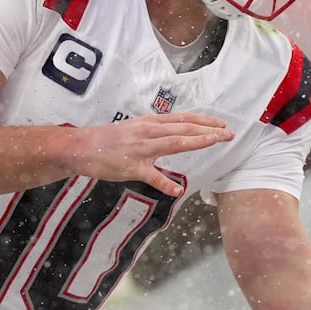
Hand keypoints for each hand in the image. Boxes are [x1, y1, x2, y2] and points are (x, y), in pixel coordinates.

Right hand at [69, 113, 233, 196]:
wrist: (81, 146)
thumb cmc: (108, 139)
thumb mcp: (134, 128)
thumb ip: (155, 131)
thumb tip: (174, 133)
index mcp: (150, 123)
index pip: (183, 119)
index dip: (204, 121)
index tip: (221, 124)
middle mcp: (148, 132)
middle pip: (184, 129)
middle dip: (208, 130)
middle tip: (228, 133)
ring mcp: (141, 149)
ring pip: (174, 144)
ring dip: (197, 142)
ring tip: (215, 143)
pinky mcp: (132, 168)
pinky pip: (152, 176)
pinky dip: (166, 184)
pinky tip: (178, 190)